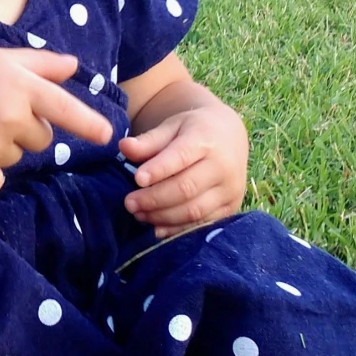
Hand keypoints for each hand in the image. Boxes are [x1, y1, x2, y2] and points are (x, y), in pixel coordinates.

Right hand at [0, 47, 116, 195]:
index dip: (87, 123)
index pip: (63, 107)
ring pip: (16, 159)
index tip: (107, 136)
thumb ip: (40, 64)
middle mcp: (9, 115)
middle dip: (23, 130)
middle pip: (42, 140)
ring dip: (0, 148)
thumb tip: (74, 66)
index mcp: (21, 86)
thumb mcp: (1, 59)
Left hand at [119, 101, 247, 236]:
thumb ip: (149, 140)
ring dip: (162, 216)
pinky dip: (177, 229)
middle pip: (186, 188)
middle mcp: (224, 165)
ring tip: (139, 214)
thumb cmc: (194, 130)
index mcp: (206, 139)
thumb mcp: (172, 126)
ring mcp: (230, 189)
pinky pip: (202, 223)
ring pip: (194, 210)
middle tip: (129, 203)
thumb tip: (123, 147)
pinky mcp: (231, 207)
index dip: (158, 170)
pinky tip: (157, 228)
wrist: (230, 135)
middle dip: (154, 199)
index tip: (137, 179)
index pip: (181, 156)